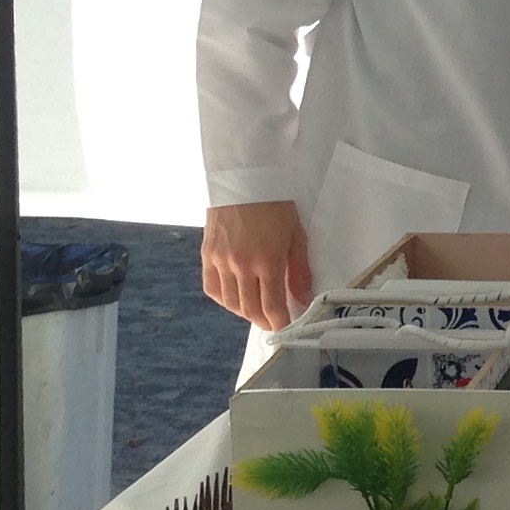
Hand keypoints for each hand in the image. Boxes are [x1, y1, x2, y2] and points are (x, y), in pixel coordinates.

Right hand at [203, 200, 312, 328]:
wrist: (244, 179)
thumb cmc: (275, 205)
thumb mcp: (297, 236)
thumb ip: (299, 271)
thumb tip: (302, 299)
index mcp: (267, 261)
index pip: (272, 306)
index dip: (279, 324)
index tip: (286, 330)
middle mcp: (241, 265)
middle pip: (249, 309)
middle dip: (264, 322)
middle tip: (274, 323)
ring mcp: (221, 261)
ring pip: (229, 302)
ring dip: (245, 313)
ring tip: (257, 312)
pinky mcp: (207, 254)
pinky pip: (212, 288)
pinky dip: (224, 300)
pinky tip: (236, 299)